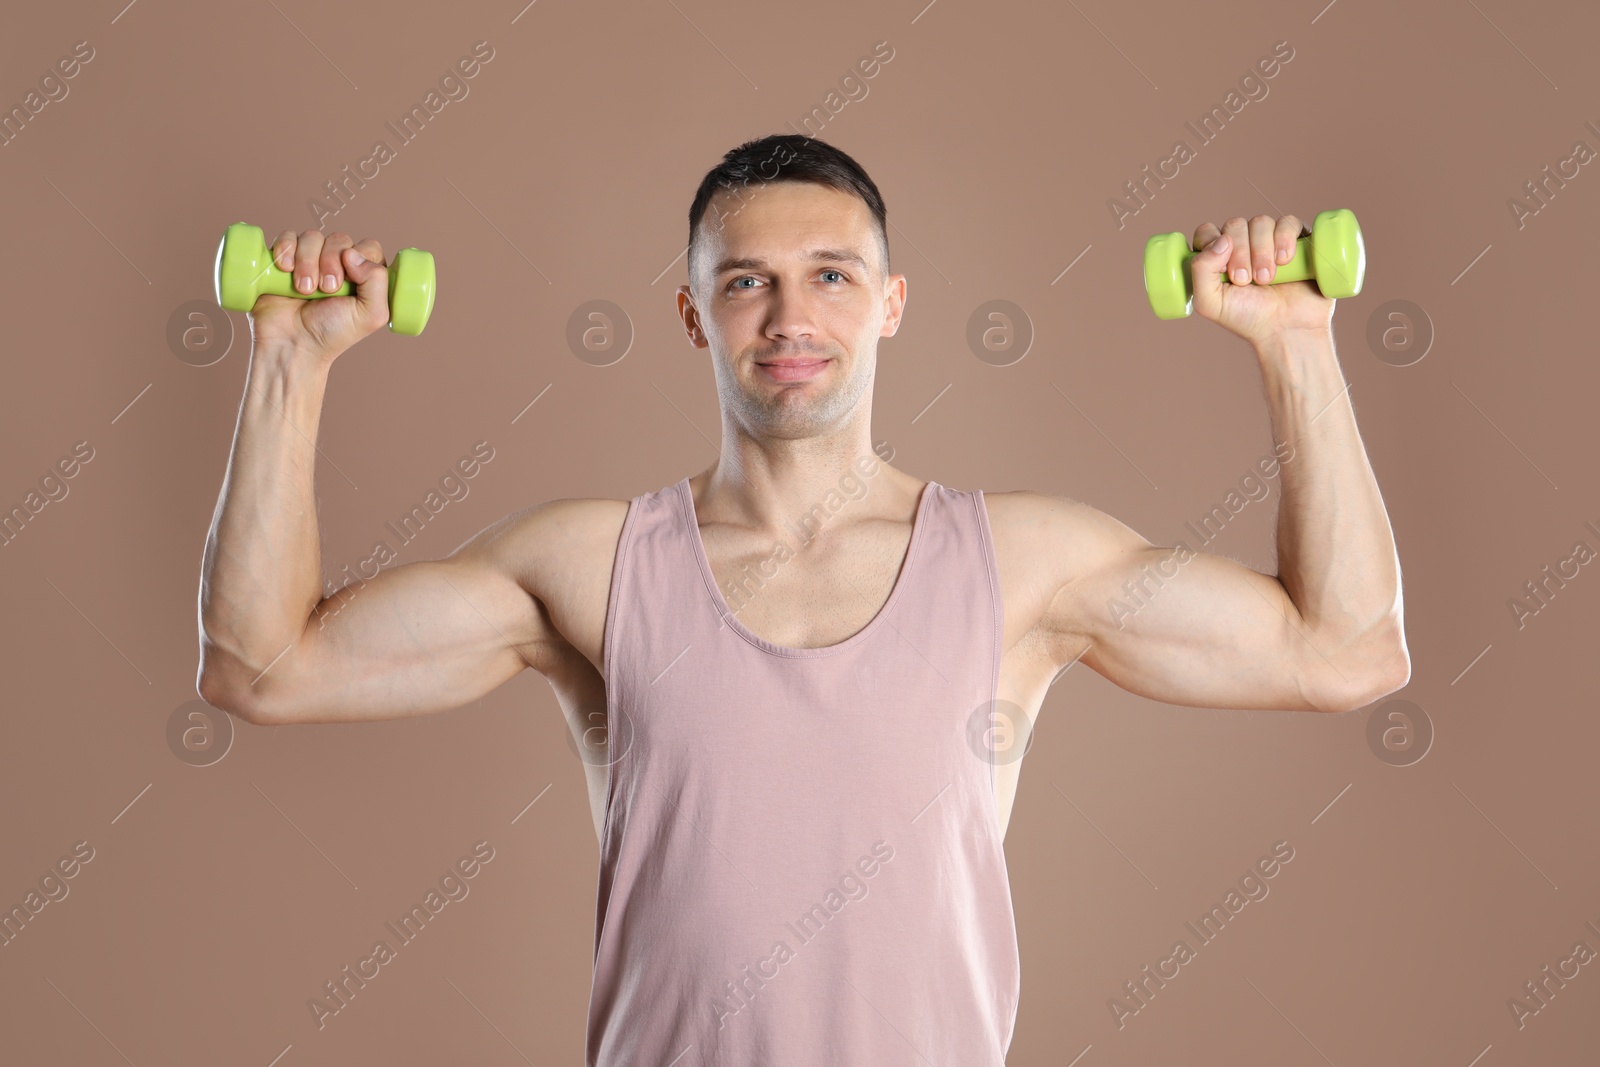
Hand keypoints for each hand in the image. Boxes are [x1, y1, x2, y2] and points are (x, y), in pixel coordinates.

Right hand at [248, 229, 391, 362]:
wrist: (291, 342)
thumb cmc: (332, 332)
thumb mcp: (370, 315)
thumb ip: (377, 281)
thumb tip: (352, 253)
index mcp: (363, 276)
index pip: (368, 247)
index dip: (359, 258)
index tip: (348, 282)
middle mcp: (338, 264)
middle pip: (339, 240)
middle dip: (330, 263)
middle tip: (325, 290)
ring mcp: (311, 260)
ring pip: (312, 237)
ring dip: (307, 262)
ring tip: (303, 290)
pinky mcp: (285, 258)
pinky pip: (287, 237)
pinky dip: (286, 250)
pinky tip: (285, 270)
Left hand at [1190, 214, 1333, 345]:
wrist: (1286, 329)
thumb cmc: (1247, 317)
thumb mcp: (1210, 302)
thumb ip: (1200, 270)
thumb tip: (1222, 239)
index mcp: (1218, 257)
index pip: (1208, 231)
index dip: (1213, 244)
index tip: (1224, 271)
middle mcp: (1243, 244)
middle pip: (1235, 225)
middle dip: (1241, 254)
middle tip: (1247, 281)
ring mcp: (1269, 240)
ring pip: (1261, 222)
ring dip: (1262, 251)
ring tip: (1267, 279)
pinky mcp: (1296, 240)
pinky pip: (1288, 221)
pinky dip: (1284, 238)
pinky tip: (1285, 260)